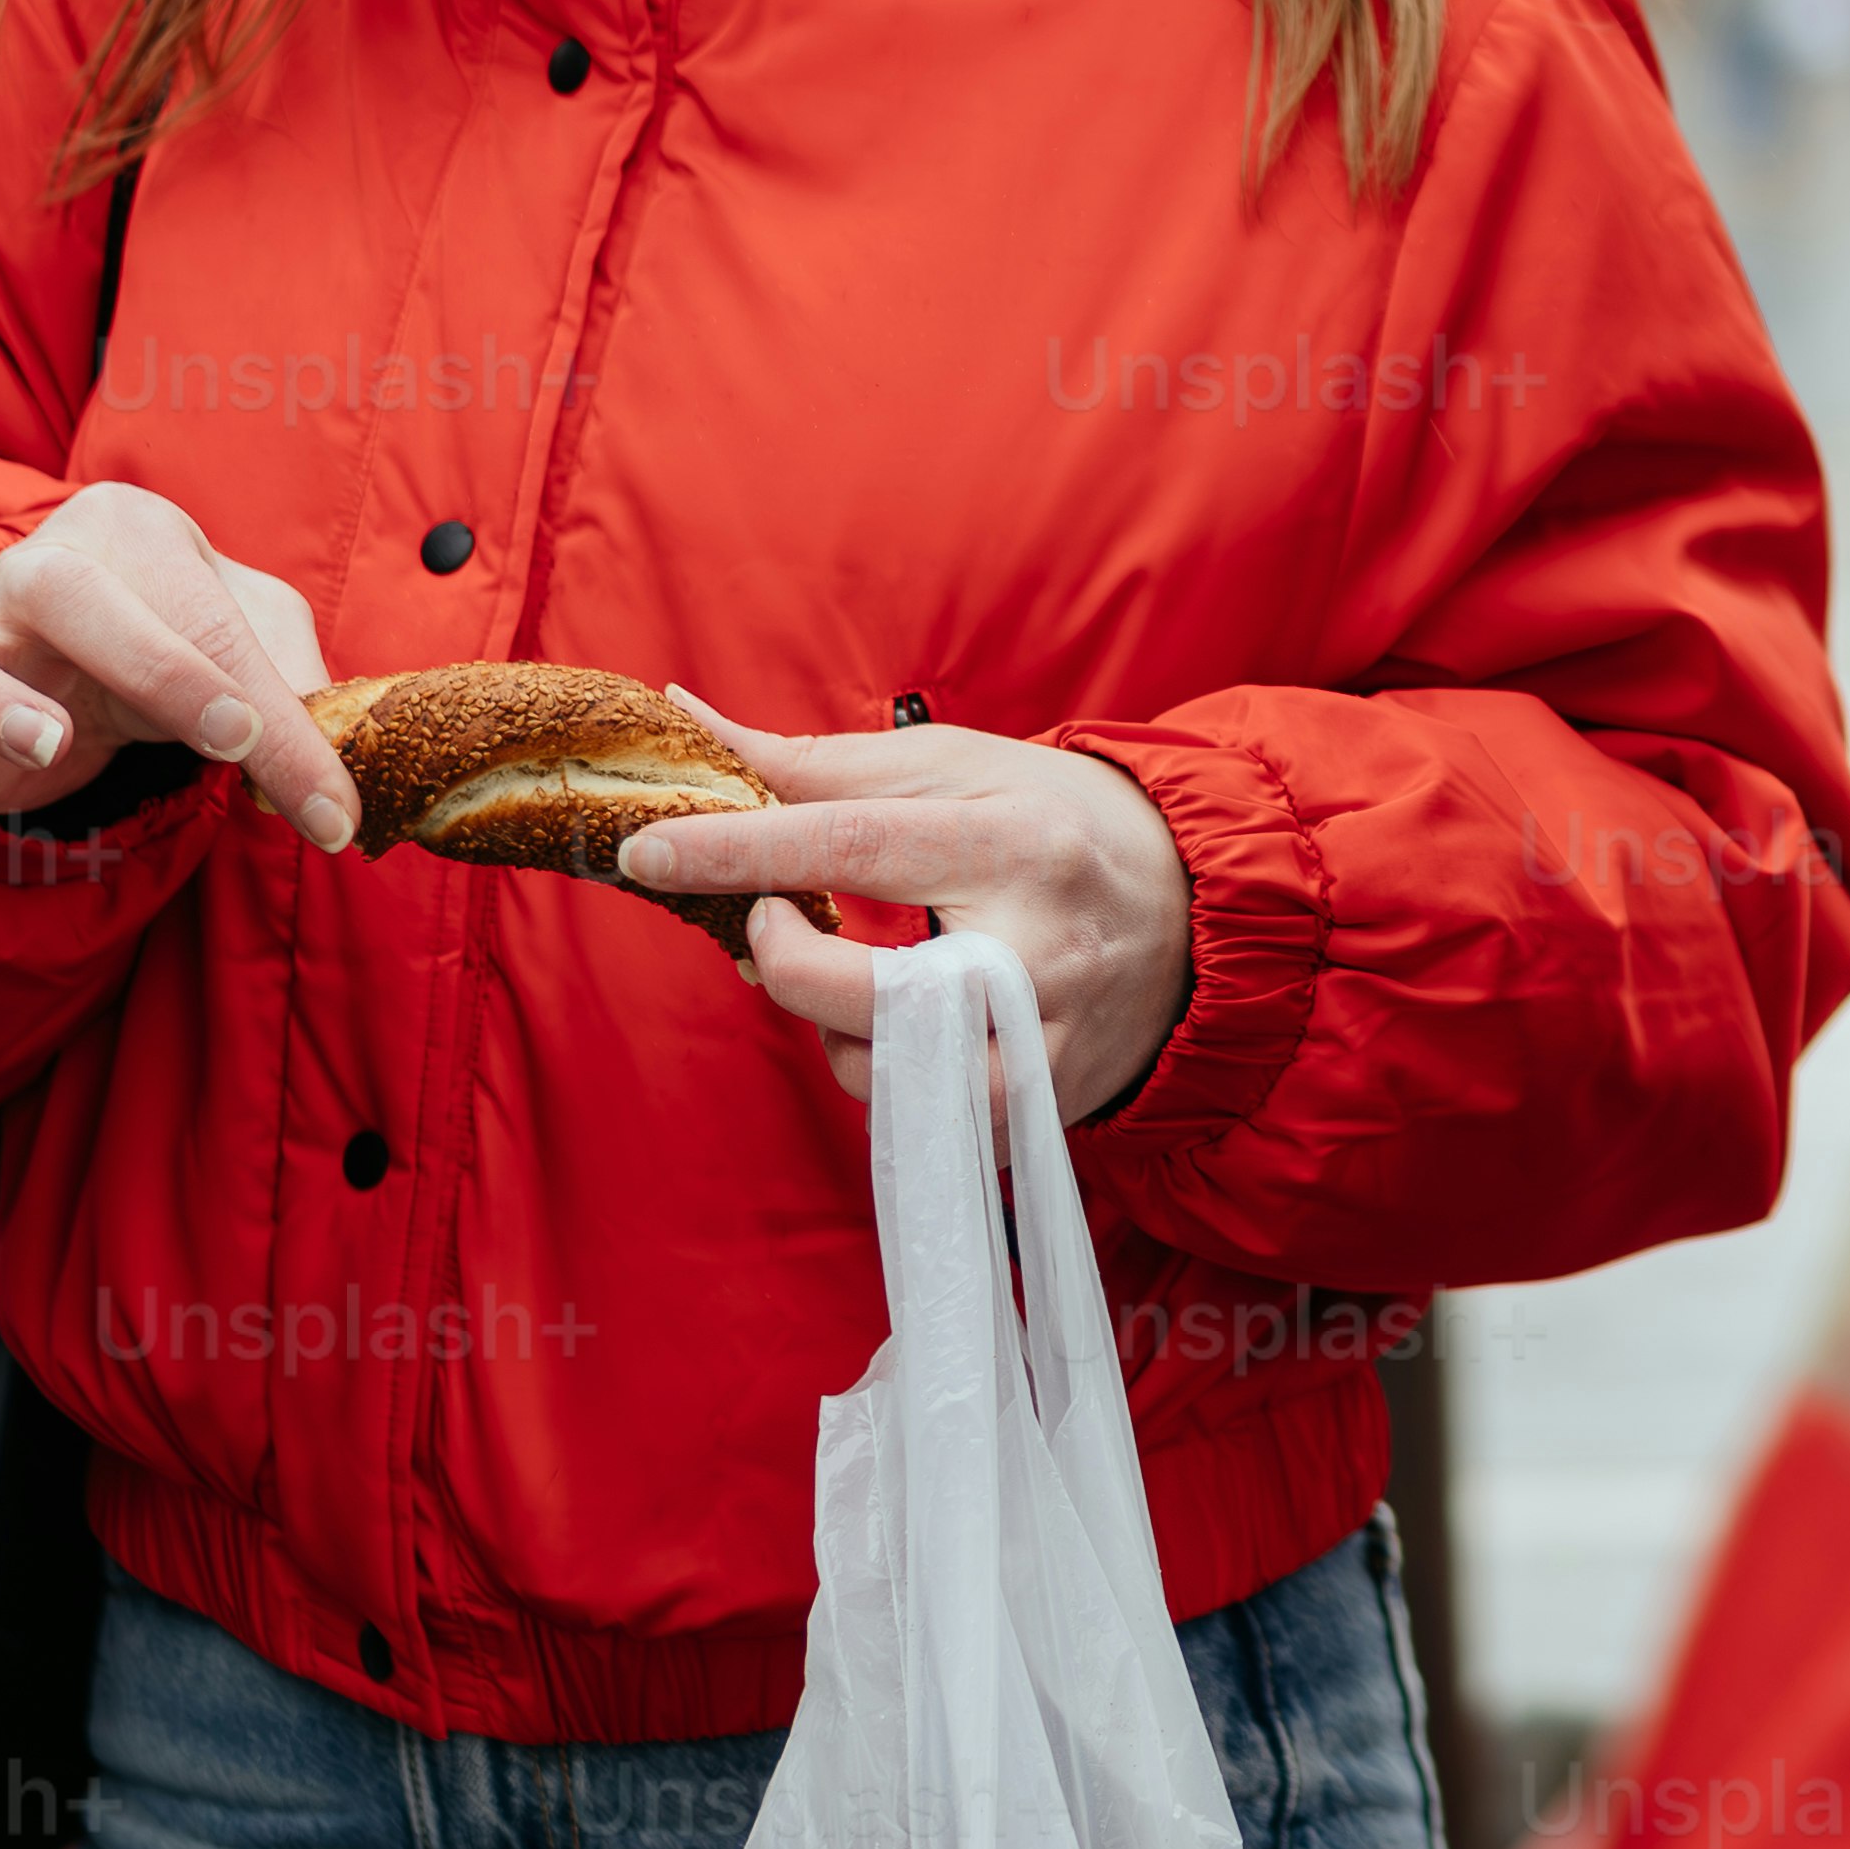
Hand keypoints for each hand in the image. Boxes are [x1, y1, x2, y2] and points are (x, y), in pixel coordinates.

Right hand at [0, 483, 353, 864]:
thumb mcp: (260, 640)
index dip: (275, 711)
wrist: (97, 646)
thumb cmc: (187, 630)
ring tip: (47, 747)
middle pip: (65, 591)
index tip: (327, 802)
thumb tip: (335, 787)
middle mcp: (33, 577)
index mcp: (130, 536)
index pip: (206, 617)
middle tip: (230, 738)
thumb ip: (300, 695)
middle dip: (154, 665)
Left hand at [601, 710, 1188, 1120]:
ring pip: (879, 1071)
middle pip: (860, 990)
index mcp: (1018, 841)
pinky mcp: (1045, 1107)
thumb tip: (696, 730)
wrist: (1198, 913)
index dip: (740, 852)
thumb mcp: (960, 766)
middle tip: (772, 923)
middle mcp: (1040, 950)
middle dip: (784, 960)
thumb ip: (824, 763)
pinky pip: (916, 1118)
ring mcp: (1048, 1044)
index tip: (650, 849)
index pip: (854, 847)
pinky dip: (882, 1072)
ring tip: (867, 972)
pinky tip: (908, 1027)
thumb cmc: (1059, 824)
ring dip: (833, 1024)